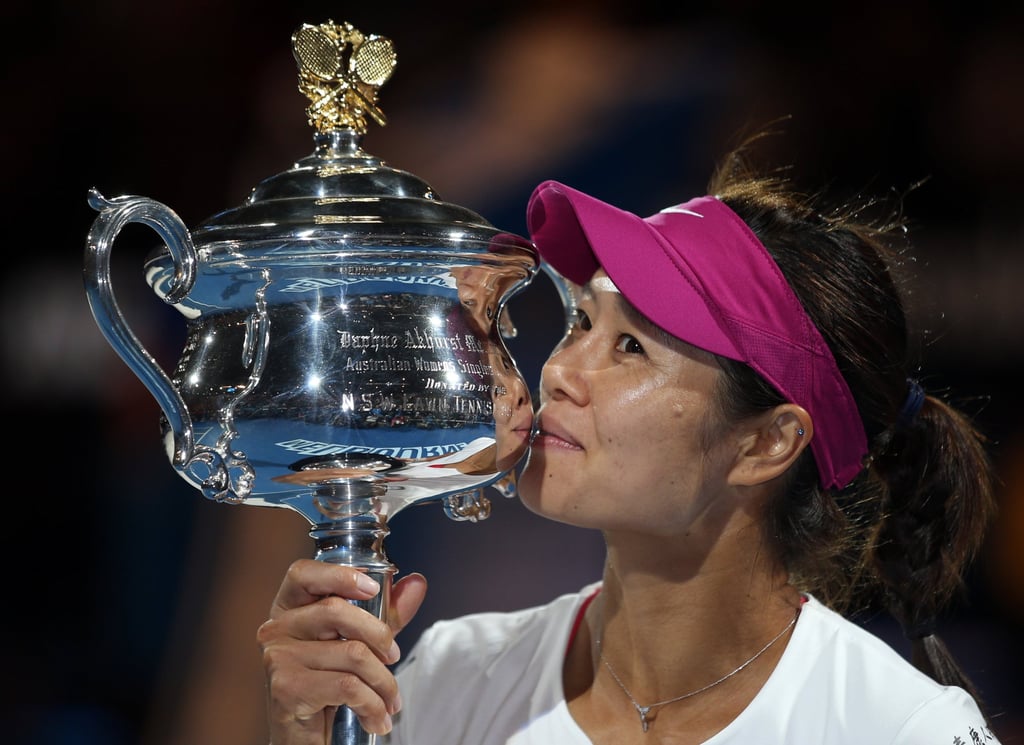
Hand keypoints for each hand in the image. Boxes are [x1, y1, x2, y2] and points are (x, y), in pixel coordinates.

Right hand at [257, 559, 427, 743]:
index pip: (303, 573)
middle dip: (380, 636)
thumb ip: (386, 613)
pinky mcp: (286, 688)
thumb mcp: (362, 642)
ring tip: (390, 701)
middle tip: (394, 658)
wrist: (308, 741)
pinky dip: (373, 705)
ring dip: (384, 682)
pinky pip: (347, 686)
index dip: (340, 575)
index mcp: (289, 608)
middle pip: (336, 610)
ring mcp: (278, 658)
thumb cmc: (331, 685)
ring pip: (351, 653)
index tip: (373, 589)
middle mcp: (276, 628)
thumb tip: (416, 582)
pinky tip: (376, 719)